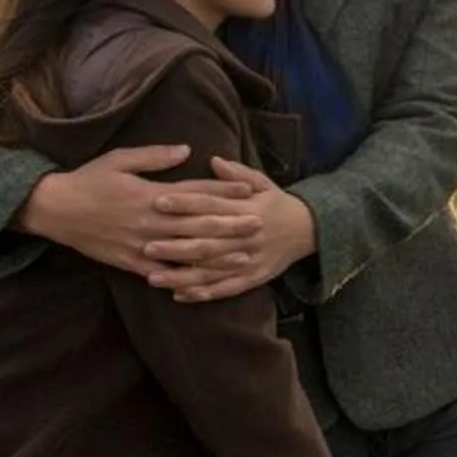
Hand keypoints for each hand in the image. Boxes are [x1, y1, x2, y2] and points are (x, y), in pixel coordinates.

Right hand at [16, 144, 255, 276]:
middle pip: (199, 223)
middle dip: (232, 224)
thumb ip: (155, 157)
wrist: (54, 209)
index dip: (225, 190)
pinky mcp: (130, 261)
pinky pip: (162, 273)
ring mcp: (141, 243)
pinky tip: (205, 282)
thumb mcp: (120, 159)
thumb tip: (187, 150)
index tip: (250, 189)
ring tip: (244, 256)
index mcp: (151, 193)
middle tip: (260, 225)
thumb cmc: (88, 180)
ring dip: (218, 254)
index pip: (196, 191)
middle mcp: (151, 219)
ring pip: (186, 251)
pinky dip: (183, 278)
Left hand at [149, 156, 317, 301]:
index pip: (211, 205)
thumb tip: (212, 160)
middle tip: (146, 245)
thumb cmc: (277, 203)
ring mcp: (249, 261)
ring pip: (212, 270)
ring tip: (152, 277)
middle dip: (176, 245)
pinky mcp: (253, 279)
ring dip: (181, 276)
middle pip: (207, 242)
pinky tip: (179, 295)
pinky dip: (203, 293)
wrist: (310, 230)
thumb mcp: (262, 182)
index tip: (158, 200)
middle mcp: (246, 236)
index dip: (184, 203)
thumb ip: (237, 174)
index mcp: (247, 209)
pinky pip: (225, 289)